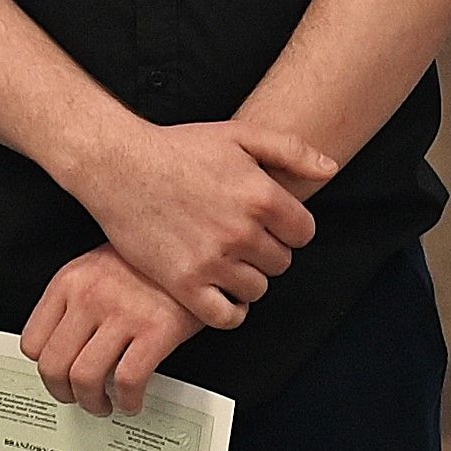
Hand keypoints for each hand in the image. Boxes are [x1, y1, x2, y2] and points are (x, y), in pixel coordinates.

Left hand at [23, 249, 198, 415]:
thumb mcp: (99, 267)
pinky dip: (127, 400)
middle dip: (63, 393)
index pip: (32, 342)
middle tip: (76, 398)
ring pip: (85, 379)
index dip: (45, 369)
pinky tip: (132, 400)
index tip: (57, 377)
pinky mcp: (157, 329)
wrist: (198, 250)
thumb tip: (61, 346)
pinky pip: (128, 381)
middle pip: (53, 366)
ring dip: (93, 403)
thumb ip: (74, 301)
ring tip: (104, 404)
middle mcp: (91, 295)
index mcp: (71, 280)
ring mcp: (123, 312)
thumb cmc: (150, 263)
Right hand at [78, 121, 317, 329]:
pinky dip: (229, 310)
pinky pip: (225, 316)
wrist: (120, 165)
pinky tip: (219, 292)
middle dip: (266, 251)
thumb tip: (330, 169)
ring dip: (246, 279)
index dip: (288, 228)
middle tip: (240, 238)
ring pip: (256, 289)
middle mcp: (242, 232)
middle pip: (281, 263)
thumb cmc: (179, 148)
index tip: (268, 223)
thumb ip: (291, 151)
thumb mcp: (240, 134)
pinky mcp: (184, 283)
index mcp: (261, 196)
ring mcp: (213, 261)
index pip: (304, 233)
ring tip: (226, 260)